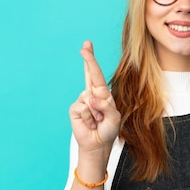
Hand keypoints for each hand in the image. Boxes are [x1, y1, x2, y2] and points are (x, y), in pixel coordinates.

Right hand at [68, 41, 120, 155]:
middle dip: (88, 60)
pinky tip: (91, 124)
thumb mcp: (114, 116)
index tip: (86, 47)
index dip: (91, 60)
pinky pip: (83, 108)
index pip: (96, 74)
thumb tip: (91, 98)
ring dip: (97, 112)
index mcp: (103, 93)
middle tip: (85, 45)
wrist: (98, 144)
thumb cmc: (108, 129)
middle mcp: (92, 94)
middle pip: (89, 74)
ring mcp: (82, 101)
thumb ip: (106, 105)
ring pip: (89, 98)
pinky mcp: (75, 110)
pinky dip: (90, 117)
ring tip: (99, 121)